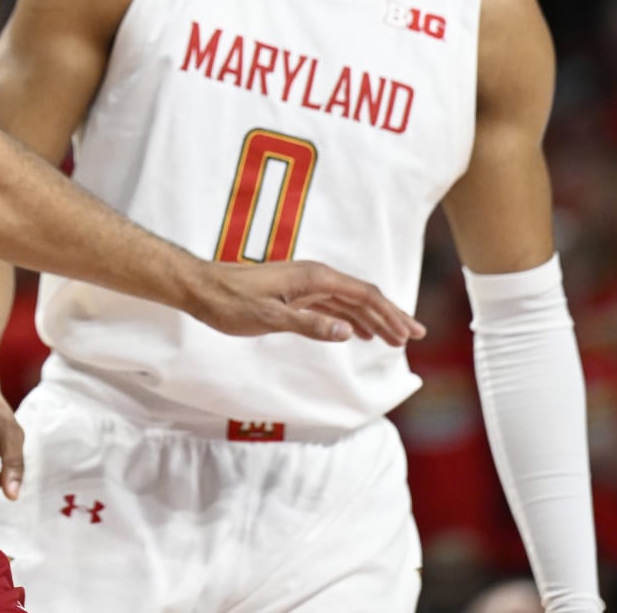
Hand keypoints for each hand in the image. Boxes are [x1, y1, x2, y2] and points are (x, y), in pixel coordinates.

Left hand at [186, 260, 426, 345]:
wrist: (202, 288)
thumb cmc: (230, 302)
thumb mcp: (269, 318)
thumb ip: (309, 325)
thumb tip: (348, 333)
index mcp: (313, 278)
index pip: (363, 294)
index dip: (390, 313)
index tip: (410, 333)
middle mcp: (313, 277)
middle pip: (362, 296)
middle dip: (389, 316)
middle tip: (414, 337)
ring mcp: (304, 285)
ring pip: (348, 302)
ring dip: (372, 320)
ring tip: (393, 340)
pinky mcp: (294, 295)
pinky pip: (332, 306)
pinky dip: (350, 320)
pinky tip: (359, 333)